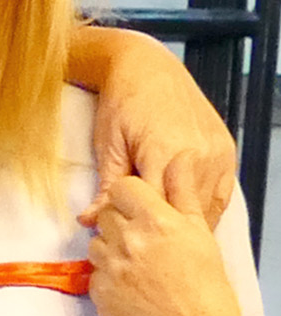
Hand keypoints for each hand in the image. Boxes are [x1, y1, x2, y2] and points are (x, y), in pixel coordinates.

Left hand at [88, 172, 252, 315]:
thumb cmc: (204, 281)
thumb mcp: (198, 230)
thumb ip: (182, 192)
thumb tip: (180, 157)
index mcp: (155, 220)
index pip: (122, 187)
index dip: (130, 194)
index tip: (141, 205)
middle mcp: (127, 241)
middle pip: (106, 214)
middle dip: (121, 220)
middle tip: (144, 237)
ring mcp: (109, 268)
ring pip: (95, 243)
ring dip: (111, 247)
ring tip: (139, 263)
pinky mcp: (98, 292)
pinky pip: (94, 272)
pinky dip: (108, 275)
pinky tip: (132, 284)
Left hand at [90, 33, 238, 225]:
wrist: (148, 68)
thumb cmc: (122, 103)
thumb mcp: (108, 147)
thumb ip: (106, 188)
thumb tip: (90, 221)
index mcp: (167, 153)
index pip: (155, 209)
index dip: (139, 230)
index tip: (123, 243)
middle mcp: (199, 154)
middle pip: (184, 212)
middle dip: (164, 232)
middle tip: (144, 247)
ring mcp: (217, 152)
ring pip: (206, 206)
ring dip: (186, 225)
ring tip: (165, 240)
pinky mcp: (226, 150)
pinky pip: (221, 193)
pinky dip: (204, 210)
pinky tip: (187, 223)